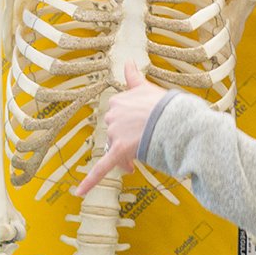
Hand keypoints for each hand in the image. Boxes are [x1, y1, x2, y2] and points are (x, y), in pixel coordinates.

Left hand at [74, 62, 166, 195]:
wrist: (176, 119)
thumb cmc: (165, 105)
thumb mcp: (147, 87)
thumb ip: (134, 77)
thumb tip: (128, 61)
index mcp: (117, 101)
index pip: (117, 117)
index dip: (129, 126)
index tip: (140, 130)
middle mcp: (112, 115)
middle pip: (115, 135)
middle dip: (127, 143)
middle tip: (144, 144)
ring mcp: (115, 133)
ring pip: (116, 152)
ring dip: (127, 157)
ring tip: (142, 156)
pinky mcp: (119, 151)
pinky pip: (102, 168)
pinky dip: (90, 182)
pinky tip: (79, 193)